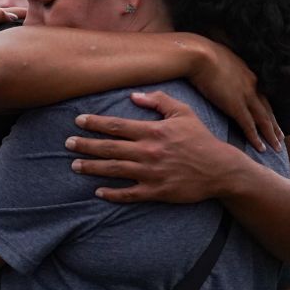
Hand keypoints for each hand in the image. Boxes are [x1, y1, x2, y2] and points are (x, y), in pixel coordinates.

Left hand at [66, 90, 243, 202]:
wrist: (221, 169)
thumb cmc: (200, 139)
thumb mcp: (184, 113)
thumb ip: (159, 101)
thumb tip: (133, 95)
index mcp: (153, 131)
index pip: (117, 126)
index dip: (95, 123)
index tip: (78, 121)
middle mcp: (149, 152)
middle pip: (110, 148)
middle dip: (85, 145)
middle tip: (67, 143)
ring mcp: (151, 173)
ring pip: (115, 170)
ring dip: (92, 168)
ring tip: (74, 166)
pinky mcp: (157, 191)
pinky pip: (130, 194)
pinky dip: (112, 193)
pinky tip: (98, 191)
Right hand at [186, 40, 281, 151]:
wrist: (198, 55)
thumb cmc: (200, 53)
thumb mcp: (217, 58)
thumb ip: (221, 67)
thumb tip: (215, 69)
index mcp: (247, 74)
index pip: (260, 96)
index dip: (267, 109)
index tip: (272, 120)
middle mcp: (251, 85)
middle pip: (267, 109)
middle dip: (275, 125)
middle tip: (281, 138)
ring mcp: (245, 96)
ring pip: (263, 119)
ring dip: (271, 135)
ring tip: (277, 147)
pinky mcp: (235, 105)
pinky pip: (249, 125)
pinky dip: (256, 137)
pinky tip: (261, 148)